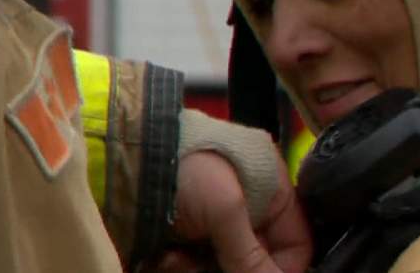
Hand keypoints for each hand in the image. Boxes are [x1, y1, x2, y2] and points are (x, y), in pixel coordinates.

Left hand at [158, 150, 311, 272]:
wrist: (123, 157)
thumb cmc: (181, 164)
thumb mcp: (224, 207)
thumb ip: (252, 256)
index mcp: (270, 186)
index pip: (296, 241)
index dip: (283, 268)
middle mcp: (246, 205)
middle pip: (255, 261)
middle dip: (233, 269)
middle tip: (207, 266)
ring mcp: (213, 221)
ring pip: (223, 267)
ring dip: (200, 270)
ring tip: (178, 259)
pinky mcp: (185, 235)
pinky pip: (194, 265)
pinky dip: (180, 266)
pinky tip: (167, 257)